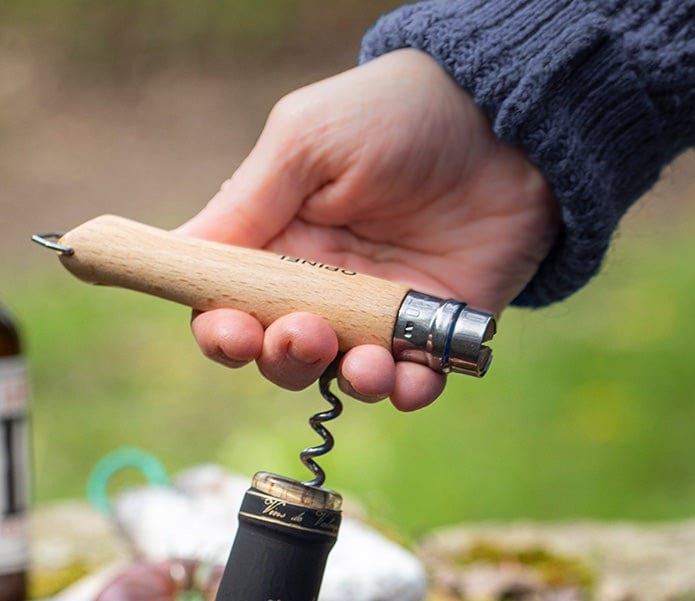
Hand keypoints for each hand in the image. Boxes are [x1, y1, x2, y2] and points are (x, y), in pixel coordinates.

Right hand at [180, 49, 559, 409]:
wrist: (512, 120)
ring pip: (336, 379)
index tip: (230, 332)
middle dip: (281, 359)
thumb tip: (182, 250)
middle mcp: (318, 290)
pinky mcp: (431, 333)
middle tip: (306, 333)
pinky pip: (407, 385)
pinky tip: (408, 377)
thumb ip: (247, 201)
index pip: (226, 308)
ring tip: (366, 362)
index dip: (220, 332)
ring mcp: (375, 317)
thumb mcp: (307, 141)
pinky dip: (404, 393)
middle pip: (274, 356)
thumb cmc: (399, 113)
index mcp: (276, 246)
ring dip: (341, 381)